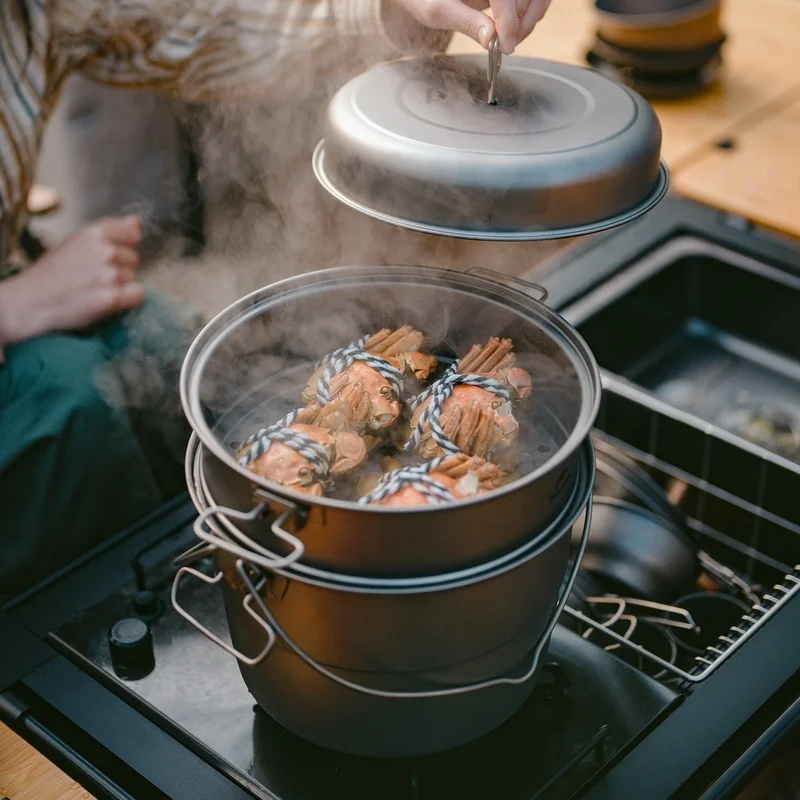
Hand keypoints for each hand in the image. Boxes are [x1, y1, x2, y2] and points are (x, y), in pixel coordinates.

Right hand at [0, 216, 144, 345]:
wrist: (30, 301)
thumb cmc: (53, 272)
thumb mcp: (77, 242)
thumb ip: (109, 231)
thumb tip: (136, 221)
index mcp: (94, 232)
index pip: (132, 233)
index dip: (123, 246)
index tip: (106, 256)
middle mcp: (104, 251)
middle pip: (134, 259)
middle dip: (121, 268)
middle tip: (94, 277)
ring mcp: (109, 275)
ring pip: (134, 278)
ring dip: (121, 285)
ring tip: (94, 289)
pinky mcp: (112, 298)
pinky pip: (138, 294)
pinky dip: (127, 299)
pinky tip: (106, 300)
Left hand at [396, 0, 551, 53]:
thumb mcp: (438, 10)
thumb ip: (466, 22)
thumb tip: (491, 39)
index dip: (509, 21)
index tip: (506, 47)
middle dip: (522, 22)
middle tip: (508, 46)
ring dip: (528, 20)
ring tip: (508, 41)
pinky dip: (528, 16)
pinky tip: (510, 31)